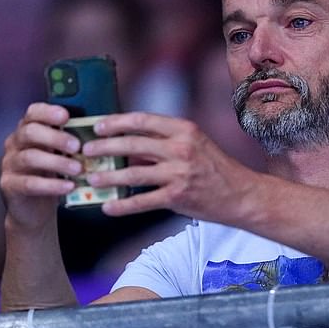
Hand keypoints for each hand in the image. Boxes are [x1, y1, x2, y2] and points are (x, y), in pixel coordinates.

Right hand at [0, 102, 81, 231]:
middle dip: (55, 138)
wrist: (35, 209)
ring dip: (57, 162)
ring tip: (78, 169)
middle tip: (77, 147)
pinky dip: (51, 185)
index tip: (66, 116)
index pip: (32, 113)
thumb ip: (71, 142)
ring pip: (30, 157)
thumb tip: (98, 132)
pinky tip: (69, 187)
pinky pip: (29, 183)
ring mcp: (10, 164)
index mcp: (28, 130)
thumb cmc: (52, 176)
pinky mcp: (10, 185)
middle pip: (29, 132)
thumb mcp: (61, 155)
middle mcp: (15, 144)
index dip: (48, 112)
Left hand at [80, 112, 260, 222]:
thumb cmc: (216, 169)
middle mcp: (181, 148)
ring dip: (108, 177)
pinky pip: (142, 201)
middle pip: (133, 144)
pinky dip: (122, 205)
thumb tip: (128, 147)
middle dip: (105, 147)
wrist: (241, 195)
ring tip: (92, 179)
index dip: (117, 122)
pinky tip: (108, 207)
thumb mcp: (194, 145)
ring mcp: (179, 173)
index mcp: (184, 129)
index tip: (98, 126)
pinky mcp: (177, 197)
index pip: (143, 120)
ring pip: (133, 172)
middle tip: (86, 151)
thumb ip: (163, 143)